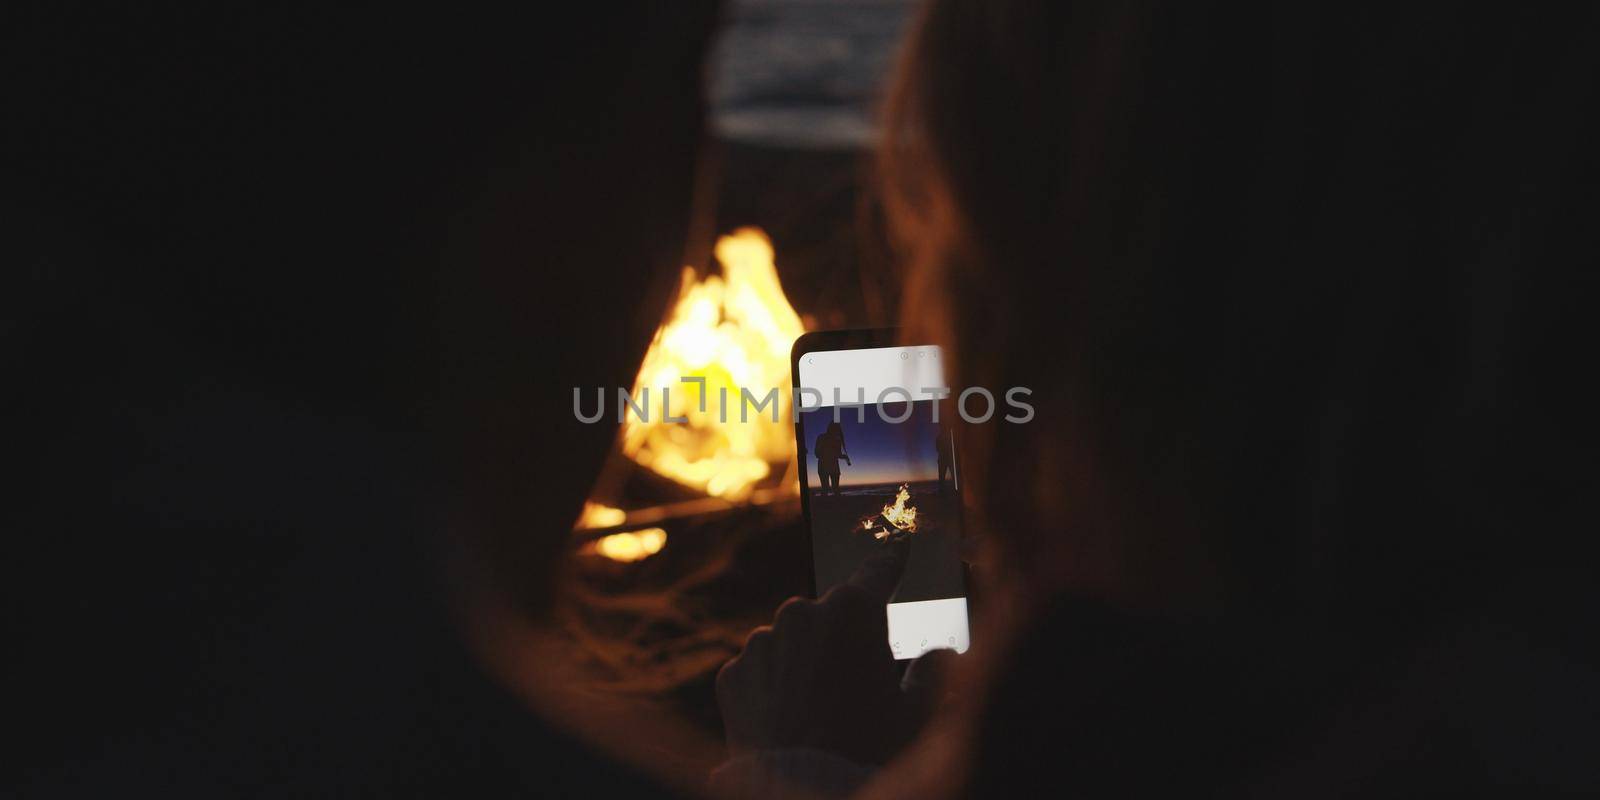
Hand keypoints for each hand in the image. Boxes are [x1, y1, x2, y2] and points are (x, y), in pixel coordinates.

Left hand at [716, 541, 952, 764]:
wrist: (799, 792)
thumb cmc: (868, 750)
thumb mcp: (917, 714)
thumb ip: (933, 673)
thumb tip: (939, 654)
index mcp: (854, 609)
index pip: (878, 568)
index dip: (891, 559)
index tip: (897, 546)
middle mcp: (801, 613)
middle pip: (829, 612)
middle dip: (842, 636)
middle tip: (856, 679)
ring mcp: (761, 643)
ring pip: (791, 641)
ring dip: (805, 662)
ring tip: (820, 708)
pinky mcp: (733, 674)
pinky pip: (761, 671)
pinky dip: (774, 687)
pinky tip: (790, 718)